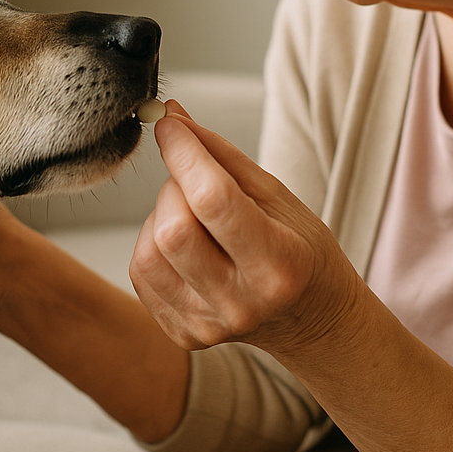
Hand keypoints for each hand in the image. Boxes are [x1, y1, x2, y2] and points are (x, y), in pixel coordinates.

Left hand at [129, 101, 359, 354]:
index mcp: (279, 265)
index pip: (212, 200)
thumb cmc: (301, 249)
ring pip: (148, 251)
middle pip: (172, 229)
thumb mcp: (278, 196)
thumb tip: (172, 116)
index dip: (183, 153)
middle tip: (197, 182)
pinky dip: (154, 246)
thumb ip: (222, 156)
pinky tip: (187, 247)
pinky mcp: (185, 335)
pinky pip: (141, 274)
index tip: (169, 124)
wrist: (311, 320)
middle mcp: (242, 303)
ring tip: (194, 218)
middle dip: (174, 187)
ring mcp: (210, 326)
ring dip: (161, 217)